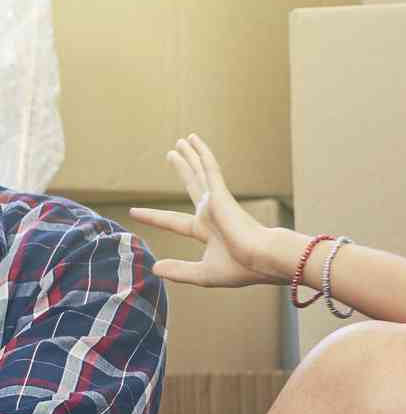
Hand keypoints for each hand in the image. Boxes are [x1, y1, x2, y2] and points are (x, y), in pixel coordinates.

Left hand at [131, 135, 277, 287]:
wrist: (263, 259)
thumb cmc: (241, 268)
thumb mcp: (204, 274)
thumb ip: (179, 271)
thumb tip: (155, 268)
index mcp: (208, 231)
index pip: (175, 221)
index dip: (154, 216)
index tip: (135, 211)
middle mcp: (212, 213)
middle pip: (193, 186)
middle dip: (184, 170)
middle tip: (172, 153)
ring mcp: (217, 202)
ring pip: (200, 173)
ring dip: (191, 156)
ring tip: (181, 141)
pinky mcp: (221, 194)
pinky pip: (209, 168)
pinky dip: (202, 153)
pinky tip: (193, 139)